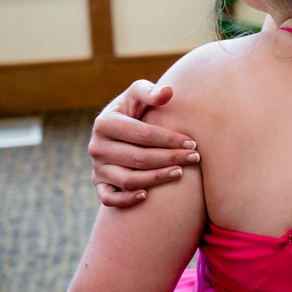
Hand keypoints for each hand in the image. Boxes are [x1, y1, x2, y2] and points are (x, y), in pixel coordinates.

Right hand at [88, 80, 199, 206]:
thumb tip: (168, 92)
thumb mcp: (137, 95)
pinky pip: (110, 199)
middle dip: (170, 158)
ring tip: (180, 173)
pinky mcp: (99, 184)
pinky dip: (127, 199)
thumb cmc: (133, 110)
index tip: (192, 142)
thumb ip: (150, 92)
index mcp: (104, 123)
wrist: (117, 132)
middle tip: (194, 157)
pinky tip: (147, 195)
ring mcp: (97, 168)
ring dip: (156, 178)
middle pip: (138, 158)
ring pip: (128, 180)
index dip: (169, 139)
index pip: (142, 134)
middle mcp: (97, 147)